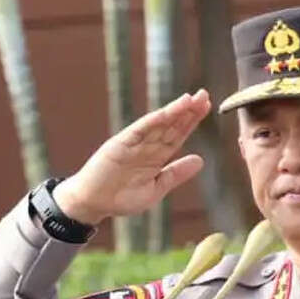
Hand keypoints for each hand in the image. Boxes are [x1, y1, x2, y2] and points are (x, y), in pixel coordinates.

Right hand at [52, 90, 213, 224]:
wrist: (92, 203)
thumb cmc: (121, 198)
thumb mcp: (155, 189)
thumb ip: (175, 174)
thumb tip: (200, 160)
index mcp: (156, 157)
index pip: (178, 135)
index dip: (192, 121)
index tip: (207, 108)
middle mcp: (147, 146)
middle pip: (171, 125)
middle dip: (188, 111)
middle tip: (205, 95)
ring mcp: (134, 143)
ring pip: (158, 124)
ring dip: (174, 111)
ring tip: (191, 99)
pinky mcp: (120, 143)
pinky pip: (140, 129)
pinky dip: (155, 120)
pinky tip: (169, 111)